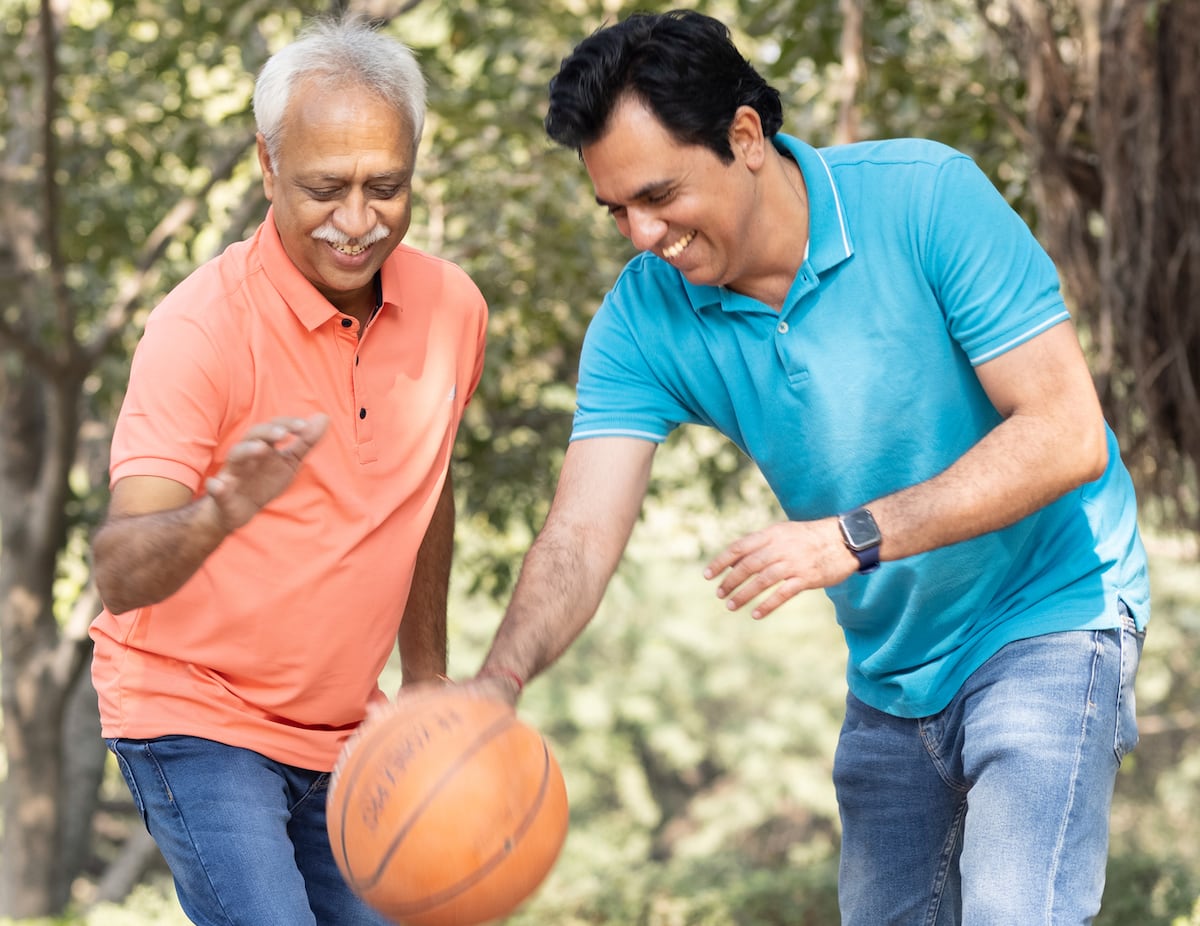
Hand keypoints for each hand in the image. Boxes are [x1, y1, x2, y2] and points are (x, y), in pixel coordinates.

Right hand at [204, 414, 328, 530]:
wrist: (239, 512)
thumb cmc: (263, 481)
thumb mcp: (289, 462)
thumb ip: (305, 442)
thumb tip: (324, 417)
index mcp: (263, 447)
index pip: (273, 429)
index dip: (287, 425)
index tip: (304, 426)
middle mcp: (246, 455)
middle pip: (253, 436)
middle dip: (267, 432)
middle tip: (283, 433)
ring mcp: (233, 473)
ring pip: (235, 457)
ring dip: (247, 450)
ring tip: (261, 448)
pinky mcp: (222, 494)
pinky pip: (217, 489)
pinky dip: (217, 486)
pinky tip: (217, 485)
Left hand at [703, 518, 857, 618]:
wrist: (845, 539)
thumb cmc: (810, 537)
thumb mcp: (784, 532)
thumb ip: (762, 544)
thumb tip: (736, 561)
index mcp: (771, 534)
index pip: (739, 547)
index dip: (721, 562)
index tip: (708, 575)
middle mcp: (780, 547)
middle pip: (748, 565)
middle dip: (730, 581)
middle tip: (719, 594)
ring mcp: (793, 563)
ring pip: (762, 581)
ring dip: (744, 595)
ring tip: (731, 606)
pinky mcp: (807, 578)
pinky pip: (783, 594)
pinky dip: (767, 605)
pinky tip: (756, 614)